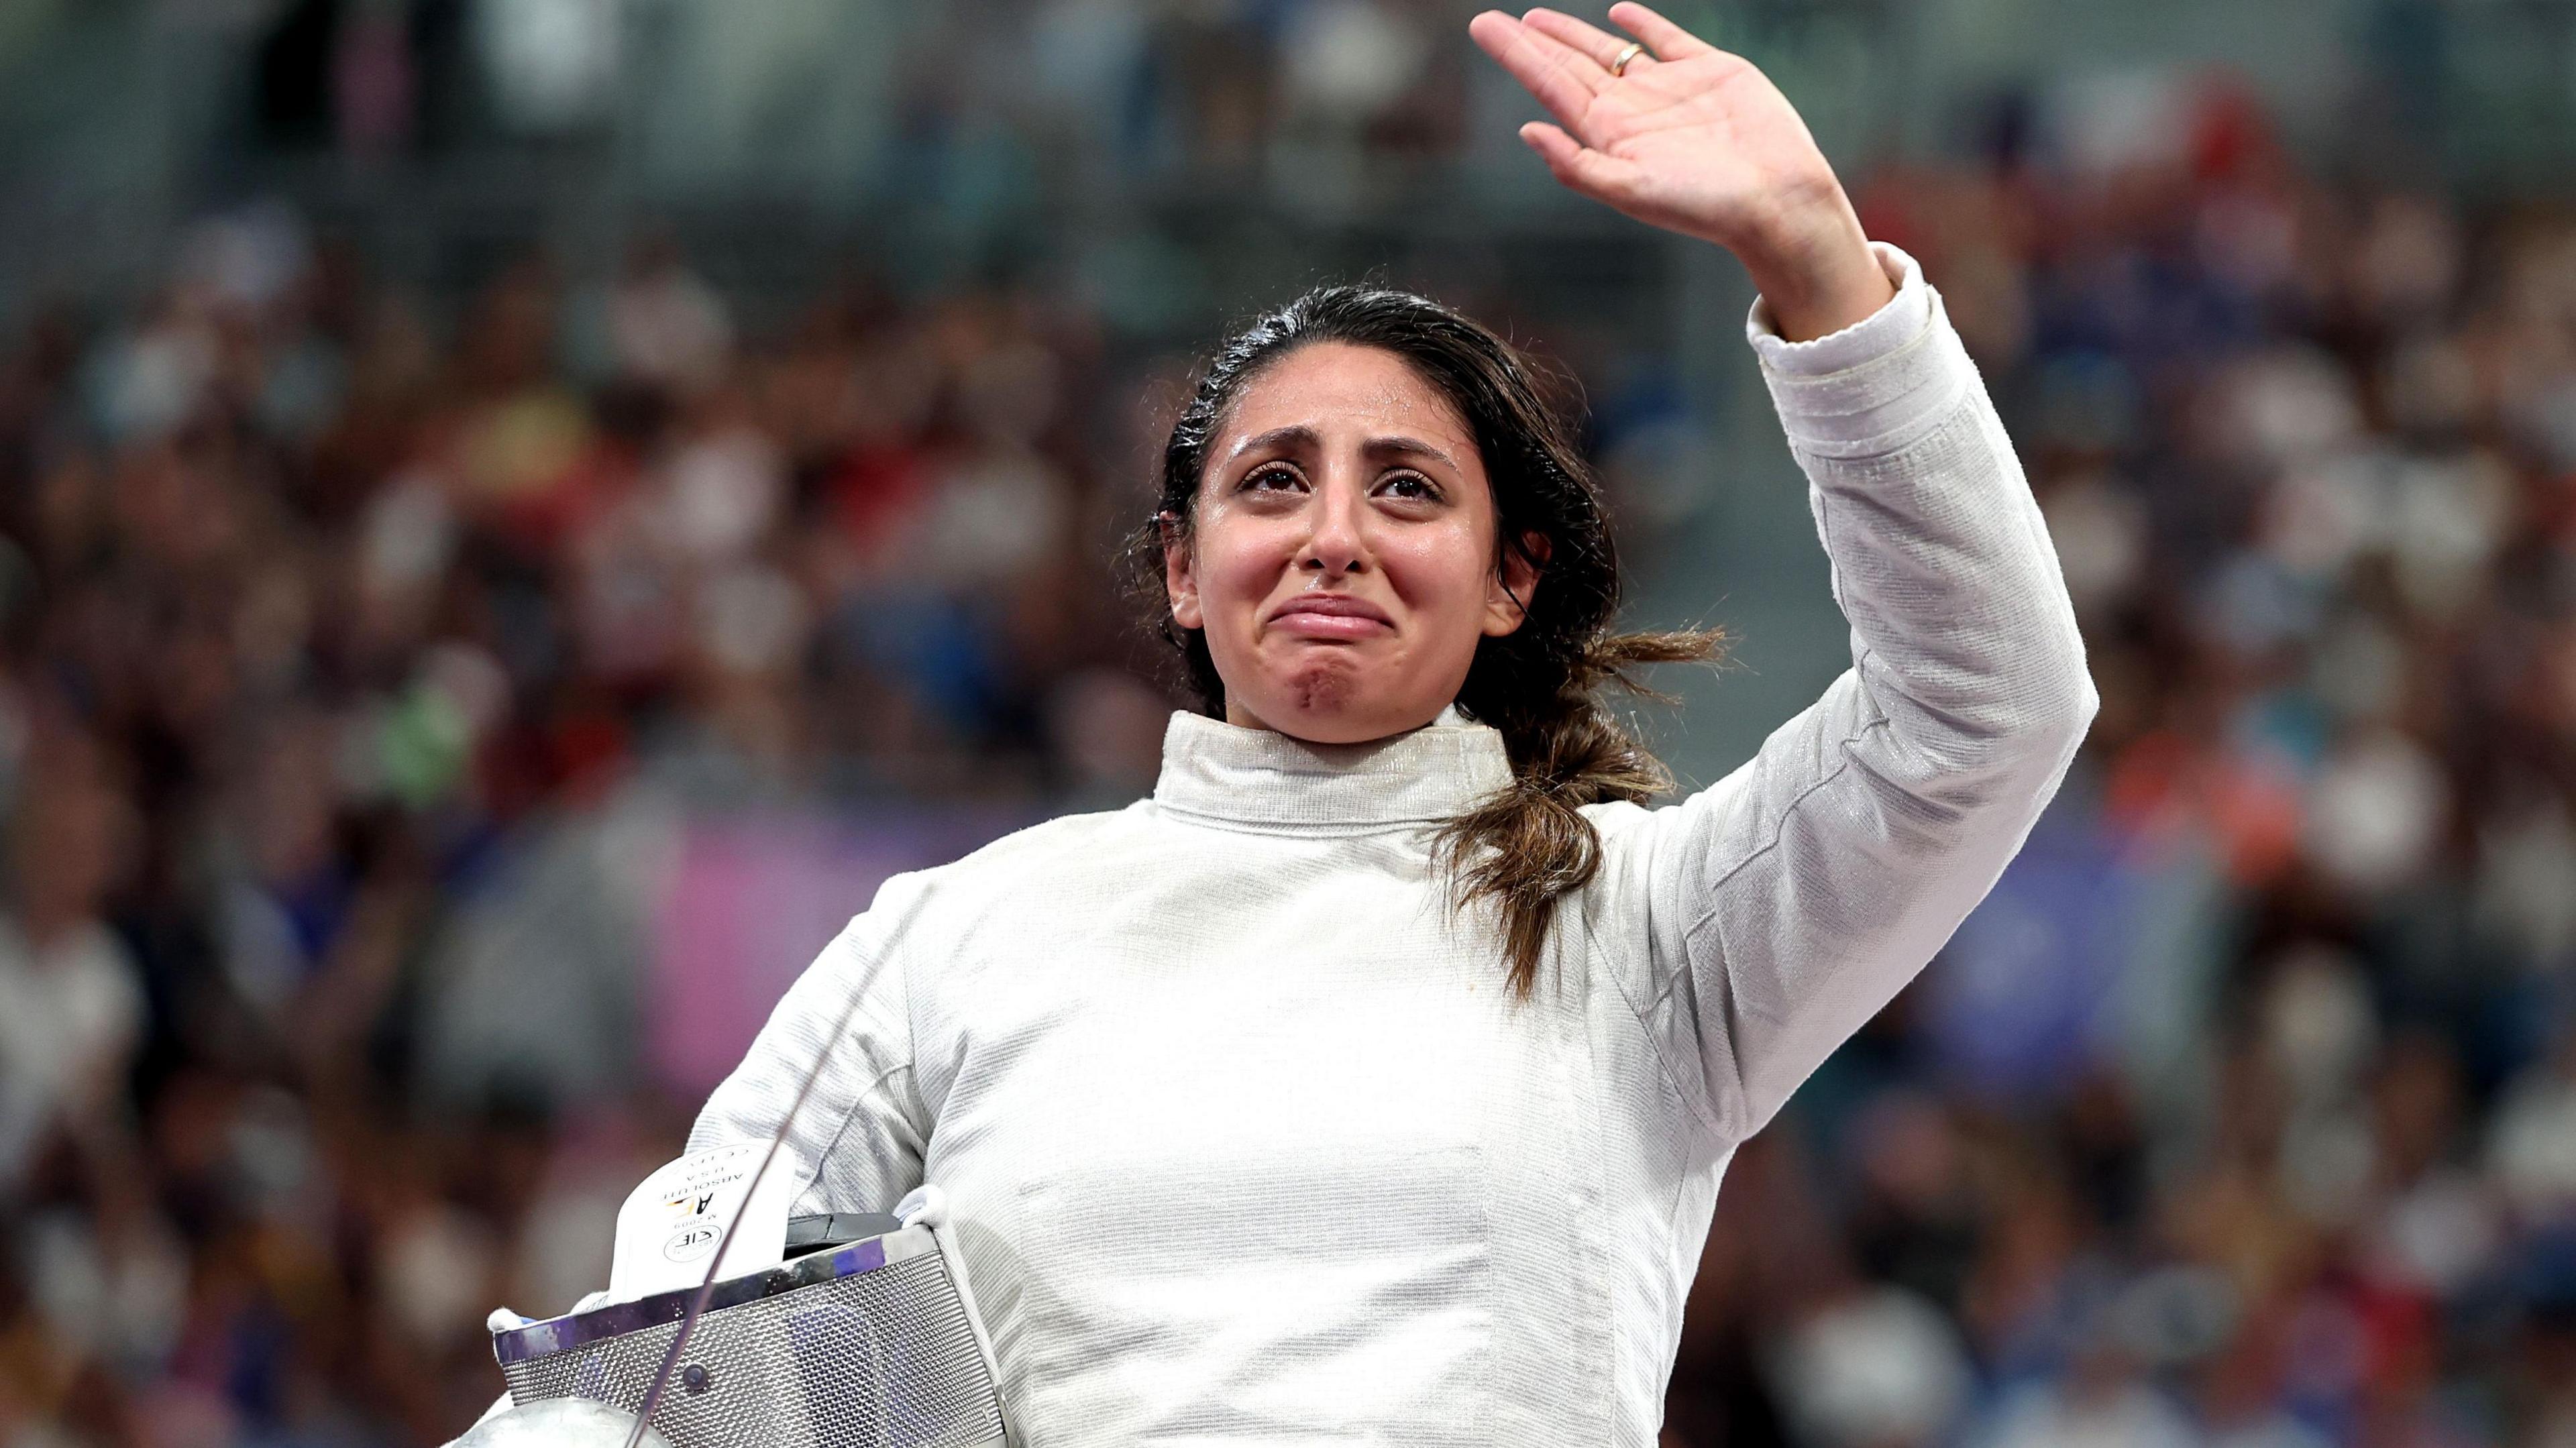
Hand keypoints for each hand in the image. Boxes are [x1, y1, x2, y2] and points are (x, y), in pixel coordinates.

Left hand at [1467, 3, 1893, 340]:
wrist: (1776, 197)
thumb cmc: (1704, 205)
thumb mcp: (1631, 191)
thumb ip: (1576, 165)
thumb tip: (1525, 131)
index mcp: (1608, 136)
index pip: (1550, 87)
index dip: (1517, 57)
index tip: (1484, 28)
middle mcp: (1632, 111)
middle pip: (1570, 67)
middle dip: (1532, 44)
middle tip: (1490, 21)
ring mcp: (1669, 90)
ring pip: (1610, 52)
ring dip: (1573, 35)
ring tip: (1536, 19)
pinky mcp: (1709, 72)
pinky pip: (1667, 40)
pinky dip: (1642, 25)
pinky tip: (1619, 12)